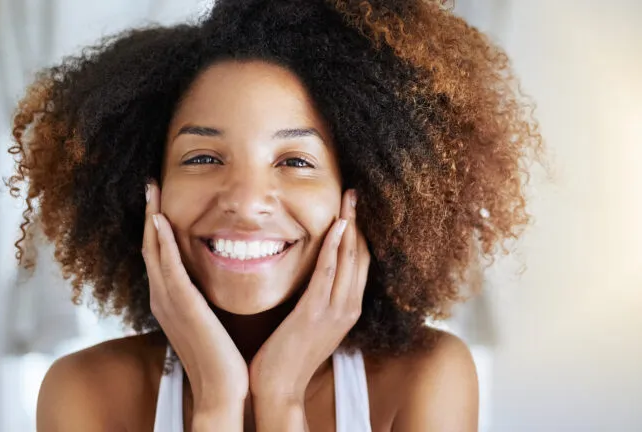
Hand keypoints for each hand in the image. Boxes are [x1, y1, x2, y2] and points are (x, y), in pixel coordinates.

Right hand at [142, 181, 247, 418]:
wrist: (222, 388)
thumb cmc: (220, 356)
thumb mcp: (209, 319)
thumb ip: (204, 298)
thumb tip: (211, 280)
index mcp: (170, 300)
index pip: (158, 254)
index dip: (156, 224)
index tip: (160, 198)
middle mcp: (163, 297)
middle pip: (149, 246)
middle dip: (148, 213)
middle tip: (150, 184)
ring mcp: (168, 301)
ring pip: (153, 251)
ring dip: (151, 218)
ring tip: (152, 190)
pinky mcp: (181, 305)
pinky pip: (168, 268)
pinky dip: (162, 243)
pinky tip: (160, 221)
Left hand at [248, 189, 369, 402]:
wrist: (279, 388)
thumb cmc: (289, 356)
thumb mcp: (312, 324)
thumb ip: (319, 299)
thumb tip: (314, 275)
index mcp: (349, 309)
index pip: (362, 263)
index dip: (360, 233)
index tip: (354, 208)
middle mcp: (349, 307)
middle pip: (362, 255)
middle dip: (359, 222)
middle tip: (354, 193)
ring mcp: (335, 311)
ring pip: (350, 259)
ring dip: (350, 225)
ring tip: (349, 199)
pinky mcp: (315, 313)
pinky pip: (328, 272)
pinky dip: (334, 247)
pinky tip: (336, 226)